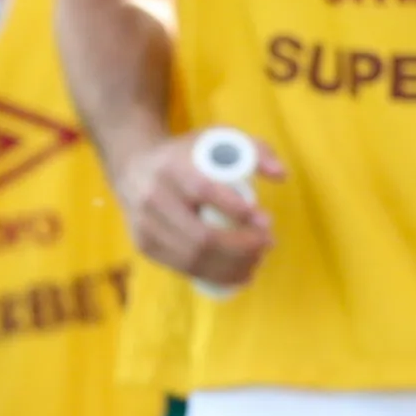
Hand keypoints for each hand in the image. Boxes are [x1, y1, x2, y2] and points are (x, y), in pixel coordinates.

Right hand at [120, 132, 280, 291]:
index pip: (203, 190)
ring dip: (232, 266)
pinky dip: (215, 276)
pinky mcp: (145, 246)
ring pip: (193, 258)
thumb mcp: (217, 139)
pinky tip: (238, 274)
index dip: (236, 209)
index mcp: (171, 167)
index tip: (266, 220)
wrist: (134, 168)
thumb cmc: (185, 154)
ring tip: (257, 261)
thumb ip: (255, 150)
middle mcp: (153, 198)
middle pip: (201, 236)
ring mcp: (145, 226)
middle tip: (267, 243)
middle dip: (241, 247)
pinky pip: (183, 269)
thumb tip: (281, 176)